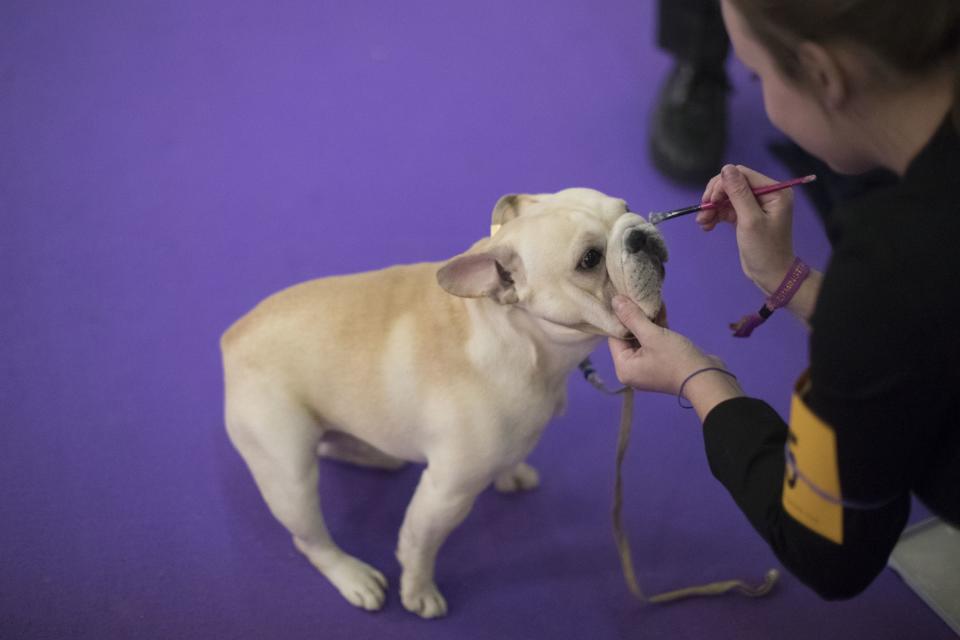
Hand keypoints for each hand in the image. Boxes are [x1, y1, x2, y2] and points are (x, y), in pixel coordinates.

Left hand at [607, 296, 716, 395]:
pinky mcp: (663, 361)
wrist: (708, 379)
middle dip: (635, 317)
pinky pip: (655, 341)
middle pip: (628, 337)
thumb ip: (632, 318)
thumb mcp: (652, 336)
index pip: (614, 338)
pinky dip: (658, 327)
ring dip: (647, 319)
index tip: (621, 298)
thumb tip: (615, 301)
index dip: (618, 318)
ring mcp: (649, 366)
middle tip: (635, 295)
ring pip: (643, 337)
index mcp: (624, 368)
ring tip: (647, 297)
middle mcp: (633, 369)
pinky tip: (660, 307)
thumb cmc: (676, 360)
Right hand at [698, 164, 795, 294]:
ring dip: (712, 208)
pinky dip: (716, 216)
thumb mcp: (750, 220)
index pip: (742, 174)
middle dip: (715, 197)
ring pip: (727, 197)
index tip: (710, 201)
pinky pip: (727, 209)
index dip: (723, 184)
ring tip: (702, 223)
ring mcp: (756, 206)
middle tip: (703, 212)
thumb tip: (726, 167)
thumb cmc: (764, 249)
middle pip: (733, 184)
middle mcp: (766, 194)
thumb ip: (739, 193)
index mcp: (774, 191)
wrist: (771, 275)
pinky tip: (707, 226)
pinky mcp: (746, 216)